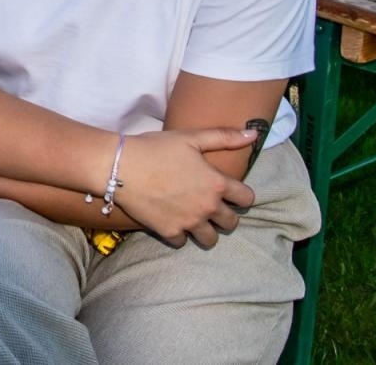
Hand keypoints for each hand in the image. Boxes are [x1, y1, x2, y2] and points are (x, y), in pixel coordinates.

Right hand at [111, 127, 257, 247]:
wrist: (121, 167)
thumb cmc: (157, 148)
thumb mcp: (192, 137)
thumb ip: (225, 137)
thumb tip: (254, 133)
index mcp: (216, 183)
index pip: (247, 199)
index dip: (241, 195)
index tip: (232, 193)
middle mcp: (207, 207)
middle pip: (231, 223)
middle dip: (226, 216)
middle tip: (213, 207)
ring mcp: (188, 222)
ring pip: (210, 239)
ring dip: (207, 231)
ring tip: (196, 220)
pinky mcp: (169, 232)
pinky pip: (183, 242)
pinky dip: (180, 235)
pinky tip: (174, 222)